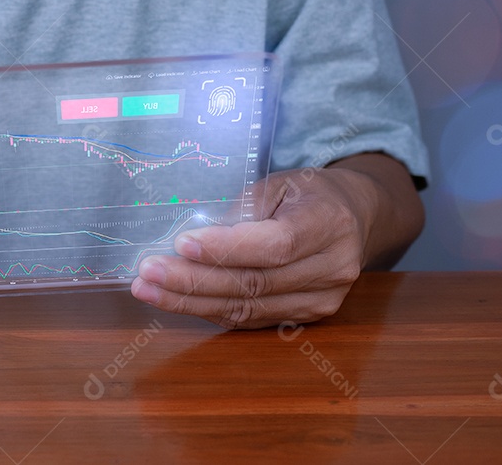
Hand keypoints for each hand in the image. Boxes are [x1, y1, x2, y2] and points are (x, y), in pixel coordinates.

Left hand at [130, 166, 381, 328]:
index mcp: (328, 224)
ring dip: (191, 302)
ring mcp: (322, 300)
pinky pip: (249, 318)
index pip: (274, 245)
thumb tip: (196, 236)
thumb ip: (243, 209)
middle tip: (148, 273)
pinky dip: (208, 310)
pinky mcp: (306, 318)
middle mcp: (332, 268)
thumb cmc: (308, 193)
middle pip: (255, 282)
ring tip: (148, 289)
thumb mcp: (278, 182)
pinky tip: (175, 300)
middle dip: (193, 280)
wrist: (353, 217)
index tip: (181, 243)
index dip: (226, 248)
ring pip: (247, 307)